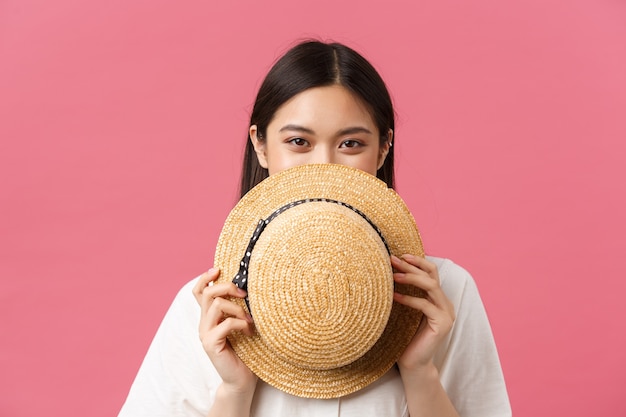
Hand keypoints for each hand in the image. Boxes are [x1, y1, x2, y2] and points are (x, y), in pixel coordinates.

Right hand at [192, 268, 257, 392]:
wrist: (241, 379)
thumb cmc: (246, 351)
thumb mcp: (241, 324)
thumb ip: (237, 308)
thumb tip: (248, 287)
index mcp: (209, 317)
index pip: (199, 291)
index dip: (205, 278)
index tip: (218, 269)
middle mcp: (203, 323)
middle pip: (208, 293)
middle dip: (227, 287)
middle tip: (244, 293)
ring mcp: (205, 334)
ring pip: (217, 305)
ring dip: (237, 308)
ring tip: (250, 319)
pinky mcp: (211, 344)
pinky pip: (226, 324)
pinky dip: (241, 324)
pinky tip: (250, 331)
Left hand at [391, 255, 454, 372]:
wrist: (412, 364)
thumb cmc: (404, 337)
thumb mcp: (405, 310)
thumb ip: (405, 292)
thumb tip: (388, 271)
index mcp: (438, 298)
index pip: (432, 271)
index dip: (417, 261)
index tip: (400, 254)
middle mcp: (445, 303)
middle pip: (431, 275)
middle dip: (411, 265)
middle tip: (392, 260)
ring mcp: (446, 313)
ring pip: (431, 286)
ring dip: (411, 277)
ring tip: (393, 275)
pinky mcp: (442, 324)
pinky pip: (425, 305)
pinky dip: (409, 298)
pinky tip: (394, 296)